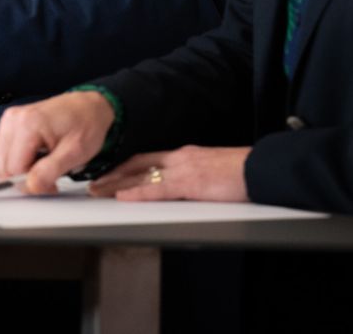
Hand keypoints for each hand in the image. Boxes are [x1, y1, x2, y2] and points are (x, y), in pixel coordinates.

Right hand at [0, 90, 115, 193]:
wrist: (88, 107)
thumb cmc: (85, 124)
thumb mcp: (75, 152)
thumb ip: (50, 171)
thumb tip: (29, 186)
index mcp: (28, 124)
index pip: (13, 169)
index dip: (31, 182)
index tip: (50, 183)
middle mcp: (14, 120)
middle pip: (3, 167)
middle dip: (24, 178)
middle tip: (48, 176)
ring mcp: (9, 121)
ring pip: (0, 163)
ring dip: (20, 171)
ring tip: (43, 165)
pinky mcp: (9, 125)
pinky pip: (4, 154)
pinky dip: (17, 162)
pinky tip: (35, 158)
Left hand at [90, 146, 251, 201]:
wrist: (259, 168)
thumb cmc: (240, 172)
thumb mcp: (211, 169)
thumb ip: (193, 173)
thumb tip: (183, 183)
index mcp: (184, 155)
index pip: (146, 159)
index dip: (124, 166)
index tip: (107, 172)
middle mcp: (179, 158)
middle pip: (137, 165)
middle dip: (113, 175)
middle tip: (93, 184)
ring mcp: (184, 169)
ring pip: (142, 176)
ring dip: (117, 185)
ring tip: (97, 191)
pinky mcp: (191, 184)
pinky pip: (159, 189)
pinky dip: (138, 193)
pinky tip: (123, 197)